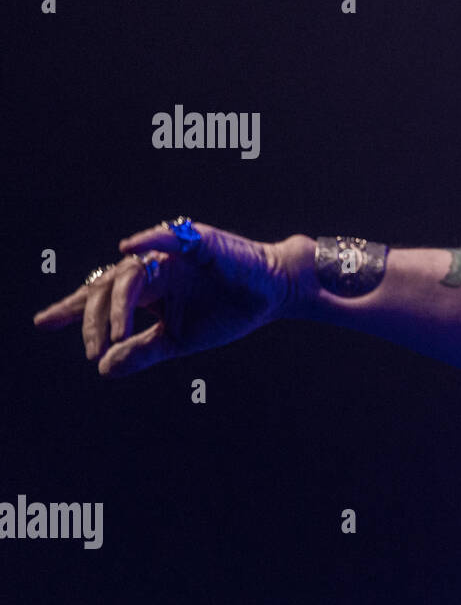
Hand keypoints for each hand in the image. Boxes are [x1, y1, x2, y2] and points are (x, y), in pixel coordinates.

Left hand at [32, 220, 298, 376]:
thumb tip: (104, 367)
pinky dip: (149, 239)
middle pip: (107, 285)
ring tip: (115, 332)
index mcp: (149, 289)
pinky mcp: (197, 241)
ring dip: (118, 302)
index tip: (43, 323)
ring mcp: (172, 253)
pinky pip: (168, 236)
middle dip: (91, 316)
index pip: (101, 296)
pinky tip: (128, 249)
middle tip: (91, 347)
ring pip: (130, 271)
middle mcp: (154, 267)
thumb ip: (143, 350)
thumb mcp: (180, 340)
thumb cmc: (230, 312)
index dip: (72, 309)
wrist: (273, 296)